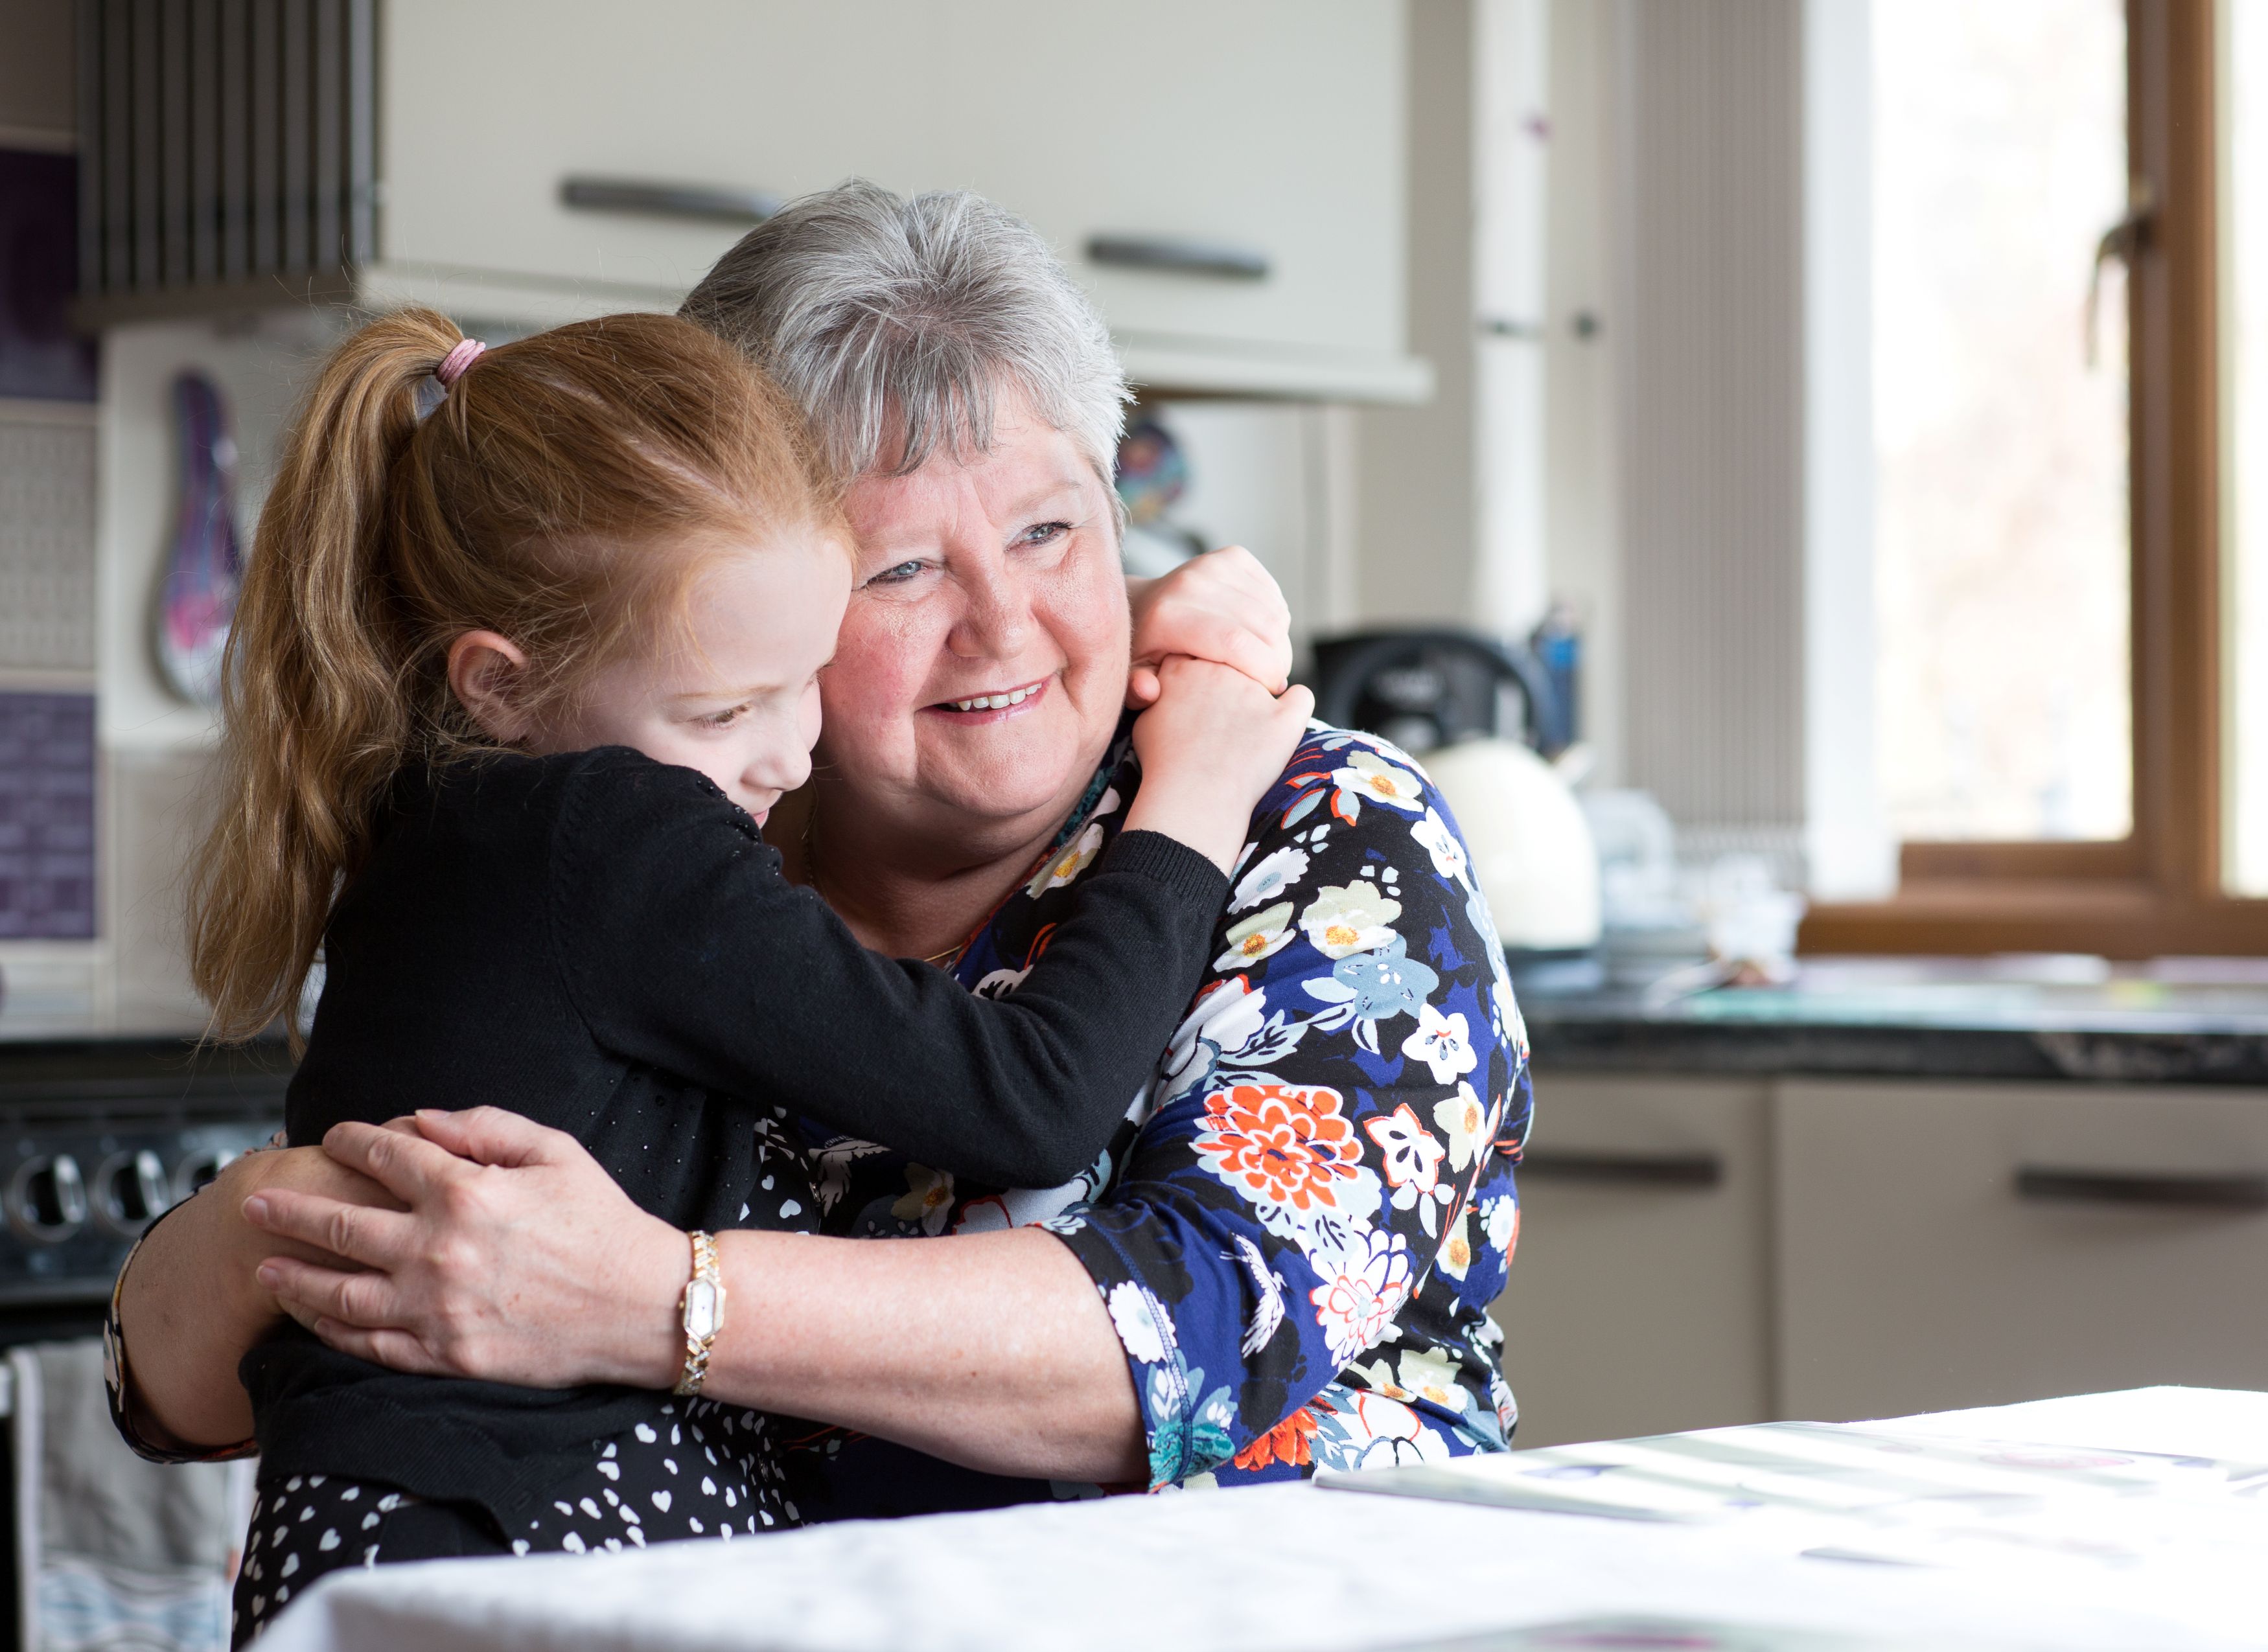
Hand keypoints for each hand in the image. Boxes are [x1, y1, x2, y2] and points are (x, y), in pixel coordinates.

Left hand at [243, 1108, 685, 1390]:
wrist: (643, 1306)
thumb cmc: (605, 1223)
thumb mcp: (556, 1152)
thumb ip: (484, 1127)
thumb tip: (419, 1120)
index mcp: (465, 1192)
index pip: (385, 1156)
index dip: (351, 1141)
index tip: (332, 1137)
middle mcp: (438, 1250)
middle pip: (339, 1223)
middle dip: (289, 1209)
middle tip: (253, 1202)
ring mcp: (437, 1309)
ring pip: (339, 1293)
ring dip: (295, 1276)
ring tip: (266, 1267)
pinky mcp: (447, 1355)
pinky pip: (371, 1344)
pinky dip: (333, 1330)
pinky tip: (313, 1318)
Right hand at [1124, 656, 1314, 870]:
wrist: (1192, 797)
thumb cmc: (1163, 764)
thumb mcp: (1144, 719)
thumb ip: (1158, 690)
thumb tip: (1164, 685)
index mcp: (1185, 666)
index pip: (1200, 650)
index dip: (1202, 673)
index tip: (1200, 696)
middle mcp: (1222, 669)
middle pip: (1234, 662)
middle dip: (1233, 681)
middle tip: (1224, 716)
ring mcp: (1256, 691)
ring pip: (1266, 676)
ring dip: (1260, 696)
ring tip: (1244, 734)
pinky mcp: (1285, 718)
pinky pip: (1302, 697)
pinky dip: (1295, 706)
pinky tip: (1283, 720)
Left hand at [1125, 546, 1291, 706]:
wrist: (1142, 605)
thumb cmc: (1144, 652)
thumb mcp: (1136, 678)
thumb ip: (1139, 692)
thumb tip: (1148, 690)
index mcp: (1167, 616)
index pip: (1235, 642)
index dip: (1265, 670)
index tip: (1271, 690)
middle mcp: (1191, 582)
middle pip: (1263, 626)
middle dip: (1279, 660)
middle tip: (1272, 681)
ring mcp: (1214, 564)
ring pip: (1274, 611)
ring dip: (1281, 642)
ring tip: (1266, 662)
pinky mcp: (1233, 556)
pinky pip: (1275, 595)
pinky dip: (1277, 621)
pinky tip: (1260, 637)